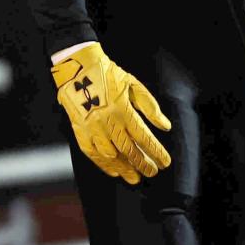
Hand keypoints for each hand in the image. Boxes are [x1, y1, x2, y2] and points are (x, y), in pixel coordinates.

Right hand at [51, 42, 171, 184]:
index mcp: (123, 109)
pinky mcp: (80, 131)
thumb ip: (150, 107)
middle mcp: (108, 122)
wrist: (78, 68)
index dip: (156, 152)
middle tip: (152, 173)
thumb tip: (165, 126)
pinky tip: (114, 171)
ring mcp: (92, 128)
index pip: (143, 137)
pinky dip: (104, 165)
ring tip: (135, 177)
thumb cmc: (109, 74)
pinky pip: (92, 154)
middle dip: (143, 163)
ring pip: (111, 156)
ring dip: (125, 168)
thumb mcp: (134, 84)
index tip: (165, 162)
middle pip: (129, 150)